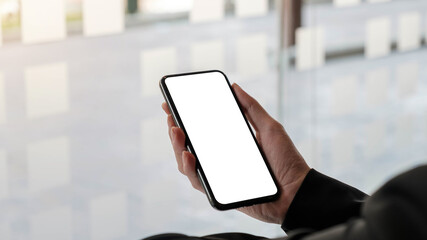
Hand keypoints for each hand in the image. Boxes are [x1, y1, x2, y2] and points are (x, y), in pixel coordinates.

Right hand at [161, 83, 309, 223]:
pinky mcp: (219, 192)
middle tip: (171, 115)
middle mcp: (220, 159)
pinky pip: (198, 181)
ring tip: (176, 131)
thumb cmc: (287, 160)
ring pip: (187, 162)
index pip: (201, 130)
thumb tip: (234, 87)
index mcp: (229, 143)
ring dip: (177, 146)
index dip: (183, 118)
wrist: (297, 190)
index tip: (171, 104)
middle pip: (189, 145)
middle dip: (175, 129)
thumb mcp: (270, 127)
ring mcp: (218, 175)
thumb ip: (251, 108)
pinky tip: (188, 155)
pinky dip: (189, 168)